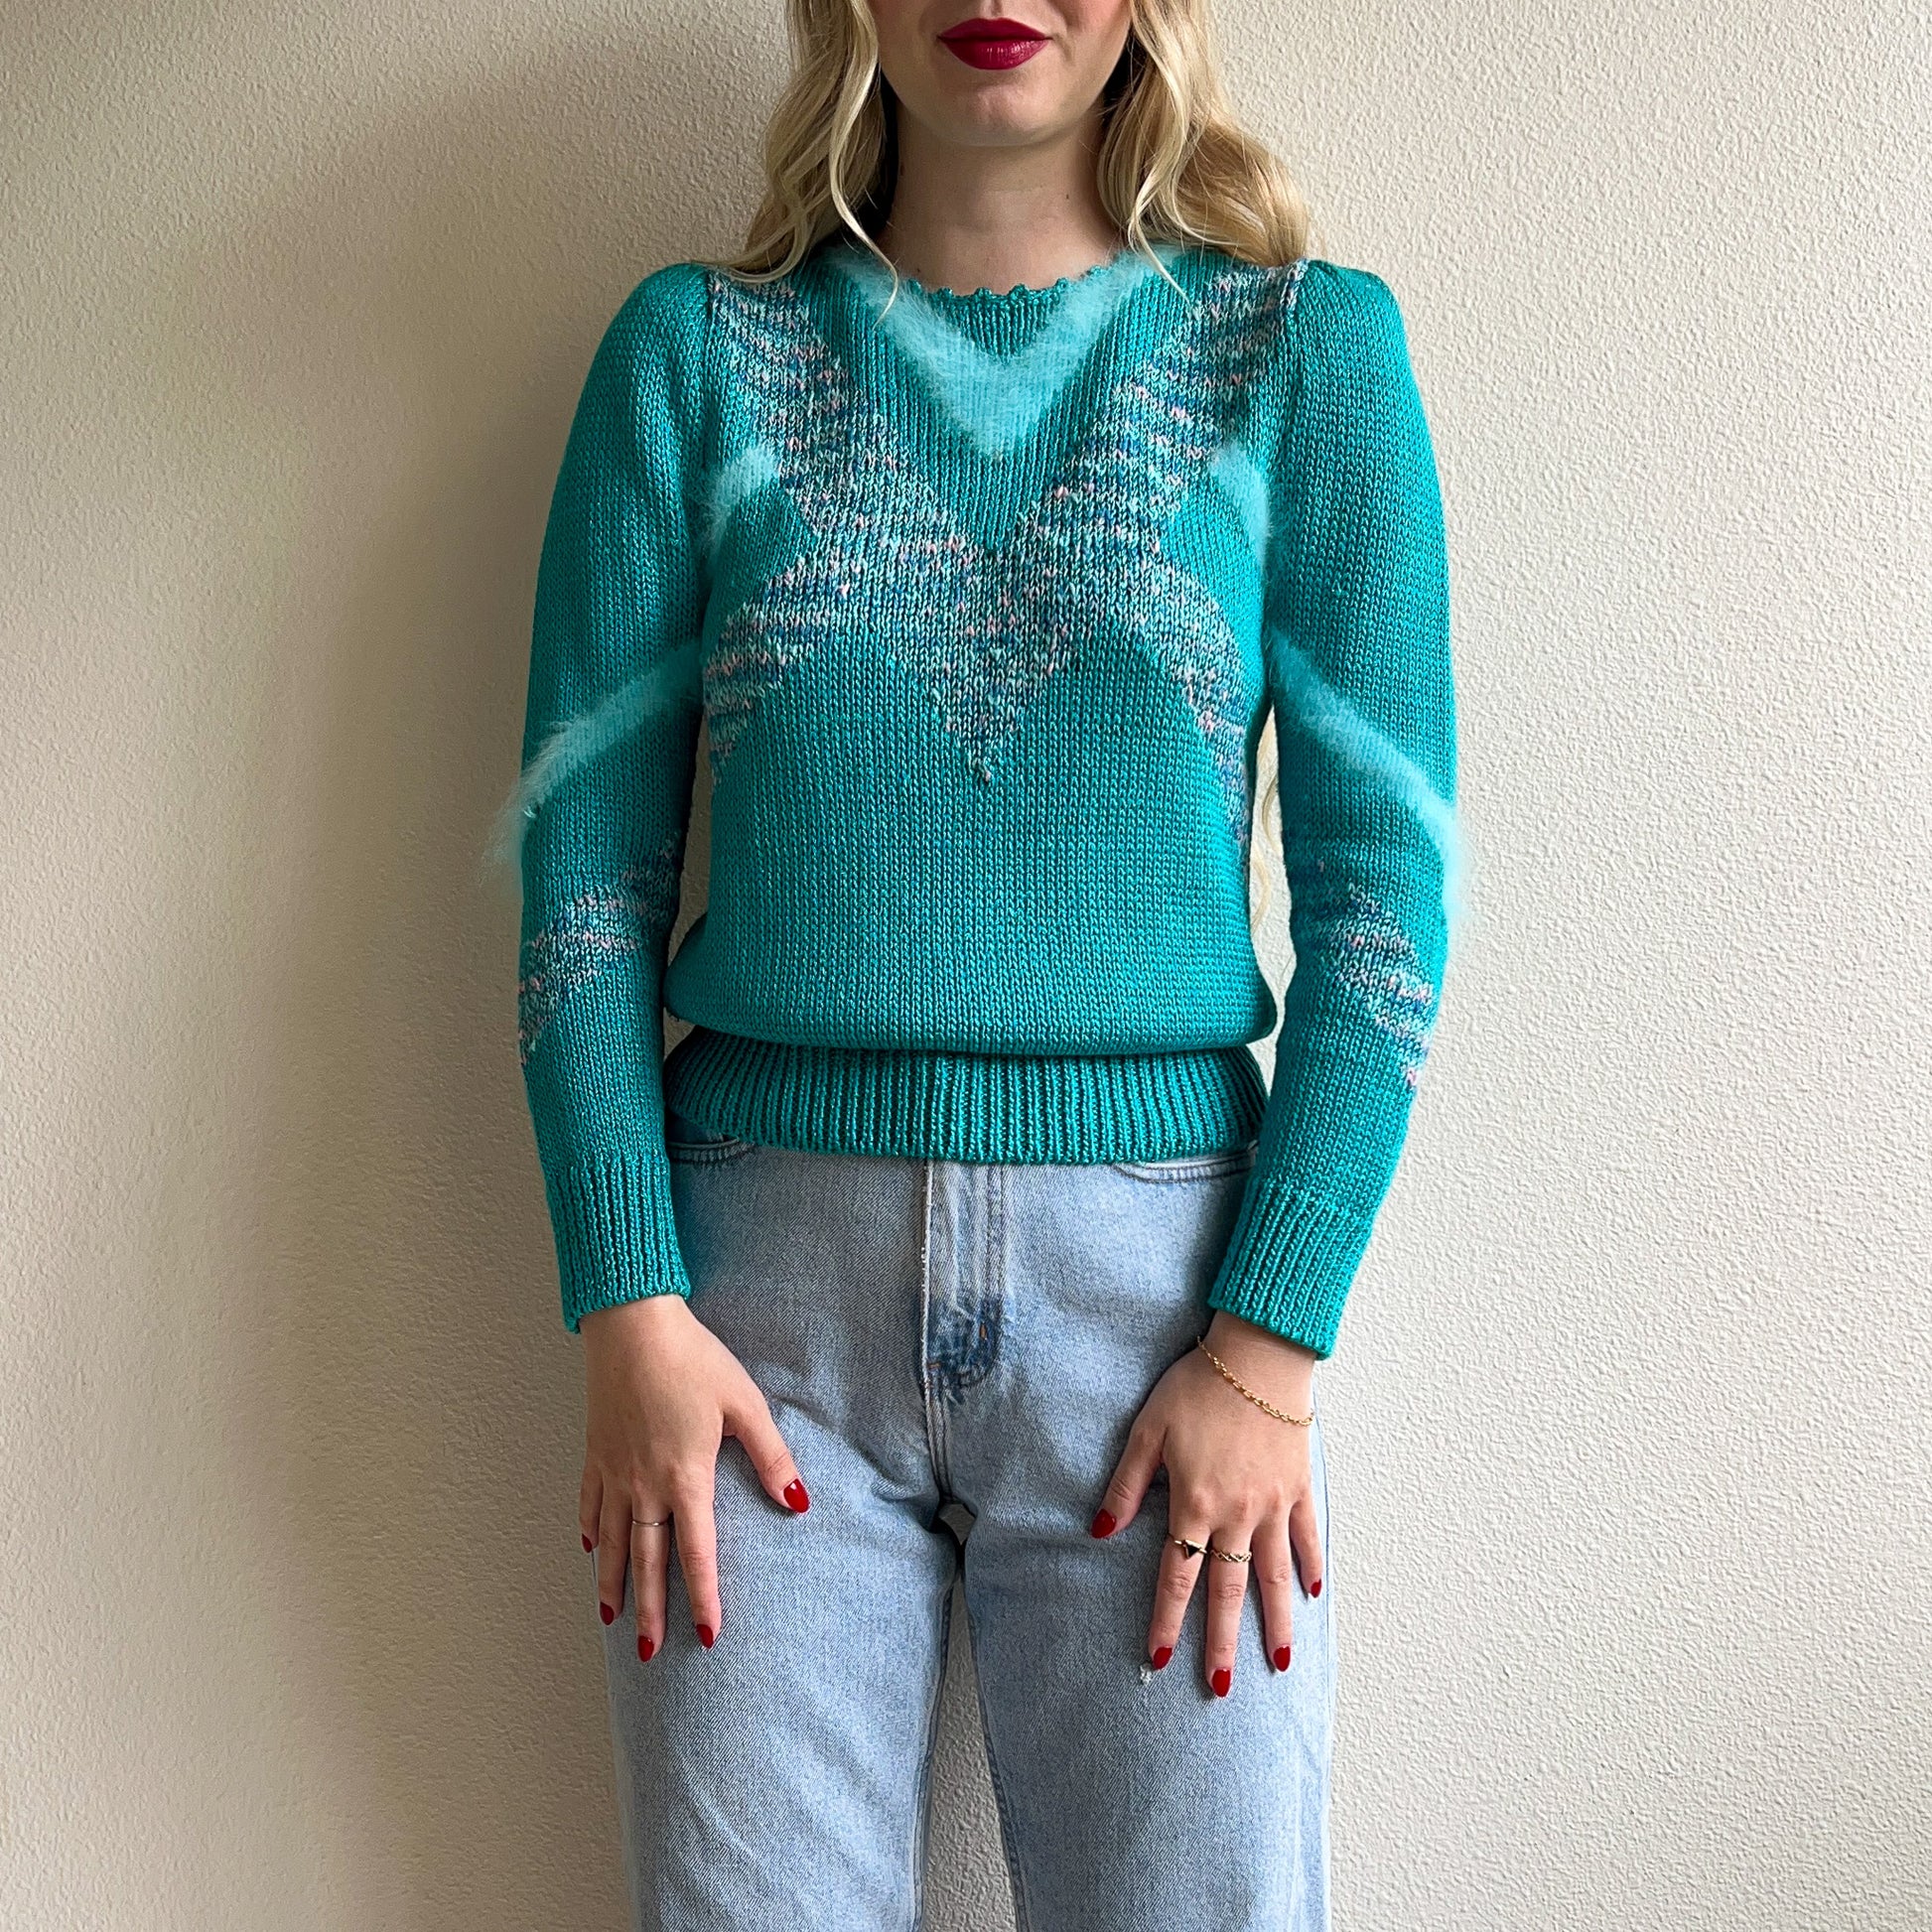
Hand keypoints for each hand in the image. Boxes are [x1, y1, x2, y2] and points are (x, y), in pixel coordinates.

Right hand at [578, 1293, 809, 1659]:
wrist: (631, 1325)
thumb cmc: (693, 1359)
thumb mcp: (744, 1403)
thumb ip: (771, 1457)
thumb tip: (798, 1503)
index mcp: (684, 1477)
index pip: (696, 1552)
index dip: (703, 1597)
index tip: (707, 1636)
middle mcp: (644, 1484)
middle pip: (646, 1560)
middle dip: (650, 1609)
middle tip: (650, 1652)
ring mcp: (614, 1470)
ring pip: (612, 1542)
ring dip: (613, 1583)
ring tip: (612, 1620)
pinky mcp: (595, 1451)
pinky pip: (590, 1503)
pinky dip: (591, 1531)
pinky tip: (591, 1549)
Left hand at [1091, 1310, 1323, 1694]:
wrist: (1258, 1355)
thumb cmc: (1197, 1386)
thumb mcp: (1148, 1429)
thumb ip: (1126, 1485)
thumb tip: (1100, 1532)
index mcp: (1195, 1503)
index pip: (1177, 1576)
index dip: (1165, 1620)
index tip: (1158, 1659)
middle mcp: (1237, 1515)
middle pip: (1228, 1592)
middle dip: (1222, 1643)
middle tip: (1219, 1688)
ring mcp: (1274, 1505)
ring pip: (1274, 1577)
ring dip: (1275, 1623)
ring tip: (1278, 1664)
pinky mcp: (1299, 1487)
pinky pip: (1307, 1537)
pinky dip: (1311, 1567)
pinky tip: (1312, 1595)